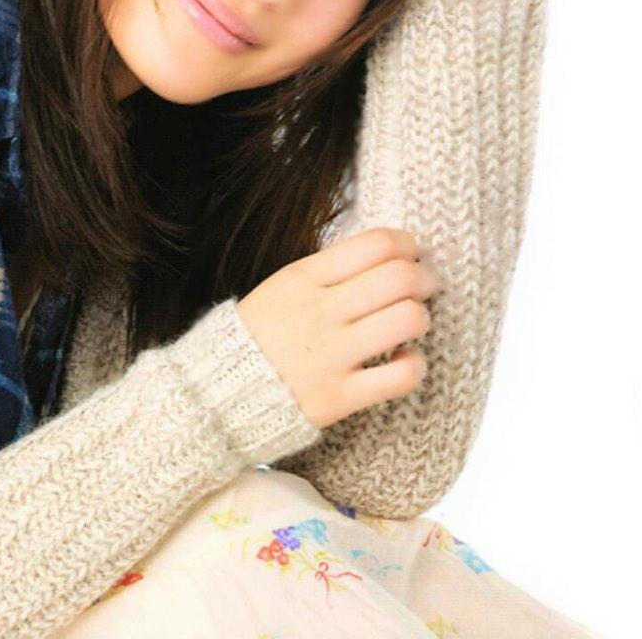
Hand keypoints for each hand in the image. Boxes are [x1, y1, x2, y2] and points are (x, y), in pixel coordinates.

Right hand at [236, 227, 440, 429]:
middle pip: (400, 277)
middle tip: (424, 286)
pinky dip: (416, 364)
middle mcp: (319, 312)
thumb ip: (329, 268)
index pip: (377, 244)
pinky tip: (406, 360)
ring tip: (412, 322)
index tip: (411, 255)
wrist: (216, 393)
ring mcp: (330, 355)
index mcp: (304, 278)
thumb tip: (388, 252)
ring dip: (422, 317)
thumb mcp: (282, 286)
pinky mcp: (339, 398)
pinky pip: (401, 376)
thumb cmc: (260, 334)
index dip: (408, 245)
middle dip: (425, 277)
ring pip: (407, 319)